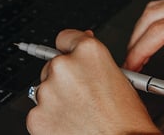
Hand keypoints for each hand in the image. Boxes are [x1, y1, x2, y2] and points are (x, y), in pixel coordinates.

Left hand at [26, 29, 158, 134]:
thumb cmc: (127, 122)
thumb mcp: (122, 80)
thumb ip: (96, 61)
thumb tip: (83, 48)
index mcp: (89, 52)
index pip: (65, 38)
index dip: (69, 49)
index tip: (70, 56)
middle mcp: (64, 66)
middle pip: (53, 66)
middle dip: (63, 80)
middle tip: (81, 97)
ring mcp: (47, 91)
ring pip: (44, 90)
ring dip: (56, 100)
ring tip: (79, 115)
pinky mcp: (36, 115)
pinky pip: (38, 113)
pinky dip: (50, 120)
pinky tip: (70, 126)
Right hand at [124, 0, 163, 110]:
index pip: (163, 30)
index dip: (141, 49)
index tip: (133, 66)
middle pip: (154, 14)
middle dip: (137, 40)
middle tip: (131, 63)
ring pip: (158, 7)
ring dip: (143, 30)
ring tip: (138, 54)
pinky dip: (154, 23)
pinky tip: (150, 40)